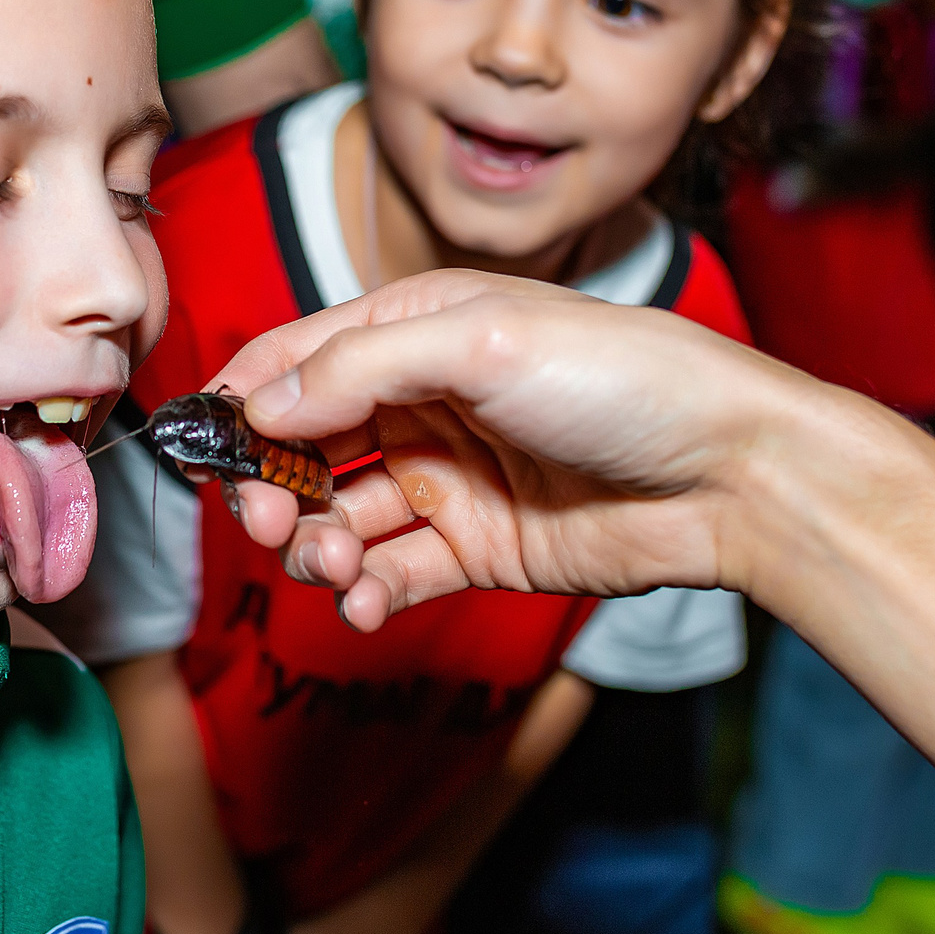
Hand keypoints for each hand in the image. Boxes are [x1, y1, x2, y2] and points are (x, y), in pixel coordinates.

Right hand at [202, 270, 847, 629]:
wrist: (733, 474)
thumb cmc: (626, 378)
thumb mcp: (483, 340)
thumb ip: (358, 367)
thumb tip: (259, 406)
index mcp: (417, 328)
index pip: (296, 360)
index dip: (241, 403)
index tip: (201, 449)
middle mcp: (422, 402)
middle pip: (301, 448)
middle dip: (268, 489)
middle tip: (266, 524)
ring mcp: (447, 479)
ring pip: (337, 519)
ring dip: (314, 548)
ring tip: (334, 567)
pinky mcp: (476, 549)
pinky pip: (390, 577)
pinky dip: (363, 596)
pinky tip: (367, 605)